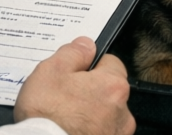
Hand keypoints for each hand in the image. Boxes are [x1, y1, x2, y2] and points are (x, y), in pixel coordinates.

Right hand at [15, 37, 135, 134]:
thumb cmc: (48, 116)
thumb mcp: (51, 71)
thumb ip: (73, 53)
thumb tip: (86, 45)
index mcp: (113, 86)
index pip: (110, 62)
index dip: (89, 65)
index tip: (73, 73)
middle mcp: (123, 113)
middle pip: (108, 91)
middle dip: (89, 91)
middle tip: (63, 96)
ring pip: (104, 115)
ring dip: (89, 114)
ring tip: (63, 118)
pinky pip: (99, 133)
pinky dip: (87, 132)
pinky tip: (68, 131)